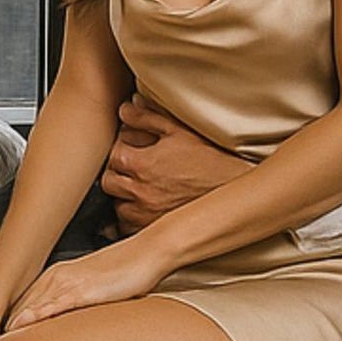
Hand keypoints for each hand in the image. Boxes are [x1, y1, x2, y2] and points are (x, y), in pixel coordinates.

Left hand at [3, 236, 162, 331]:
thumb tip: (67, 323)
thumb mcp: (95, 290)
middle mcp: (56, 278)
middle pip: (18, 307)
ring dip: (11, 327)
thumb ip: (76, 304)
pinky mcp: (83, 290)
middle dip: (0, 329)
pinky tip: (23, 327)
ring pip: (30, 306)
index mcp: (57, 277)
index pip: (21, 304)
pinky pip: (54, 305)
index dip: (5, 325)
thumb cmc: (127, 272)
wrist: (149, 252)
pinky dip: (36, 317)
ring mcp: (68, 283)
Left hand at [101, 95, 251, 232]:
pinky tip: (140, 211)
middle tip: (130, 170)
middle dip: (117, 173)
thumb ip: (147, 117)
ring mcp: (145, 214)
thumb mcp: (178, 130)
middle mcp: (139, 191)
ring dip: (122, 197)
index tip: (130, 150)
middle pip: (109, 182)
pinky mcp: (153, 231)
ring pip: (116, 206)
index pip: (113, 155)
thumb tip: (125, 109)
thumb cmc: (208, 159)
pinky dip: (129, 221)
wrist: (233, 189)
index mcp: (142, 163)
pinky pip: (127, 229)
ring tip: (137, 189)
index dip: (120, 150)